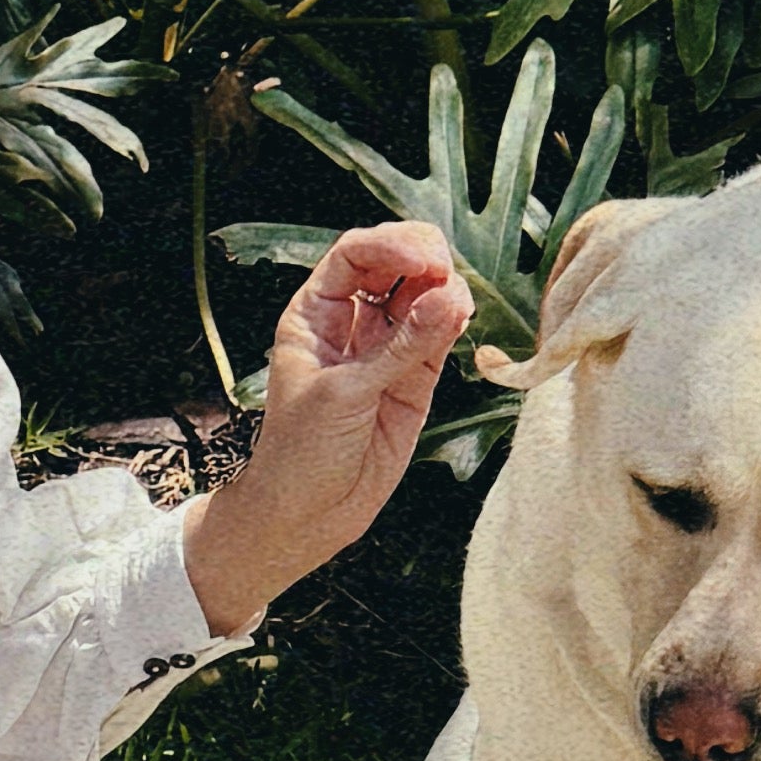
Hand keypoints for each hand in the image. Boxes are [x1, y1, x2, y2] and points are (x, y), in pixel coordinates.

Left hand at [182, 223, 467, 636]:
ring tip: (454, 307)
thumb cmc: (301, 453)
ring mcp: (387, 348)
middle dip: (423, 258)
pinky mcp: (416, 377)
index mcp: (316, 314)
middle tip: (443, 272)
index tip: (422, 258)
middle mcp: (353, 323)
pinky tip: (460, 318)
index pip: (355, 255)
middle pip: (395, 264)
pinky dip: (454, 321)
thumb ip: (399, 347)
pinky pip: (441, 335)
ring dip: (444, 289)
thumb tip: (449, 297)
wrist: (308, 514)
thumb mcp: (343, 394)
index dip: (389, 246)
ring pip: (424, 296)